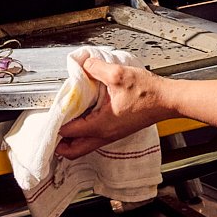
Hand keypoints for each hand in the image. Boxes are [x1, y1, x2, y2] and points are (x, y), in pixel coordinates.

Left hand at [56, 55, 171, 159]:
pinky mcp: (117, 130)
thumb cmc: (148, 92)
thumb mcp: (117, 74)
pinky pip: (94, 138)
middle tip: (50, 129)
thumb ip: (95, 68)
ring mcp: (111, 135)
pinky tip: (83, 116)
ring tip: (63, 122)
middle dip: (59, 144)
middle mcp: (104, 135)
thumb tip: (83, 64)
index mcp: (101, 126)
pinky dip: (83, 133)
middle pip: (73, 151)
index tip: (49, 113)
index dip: (55, 123)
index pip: (68, 132)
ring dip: (71, 139)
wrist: (167, 100)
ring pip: (83, 146)